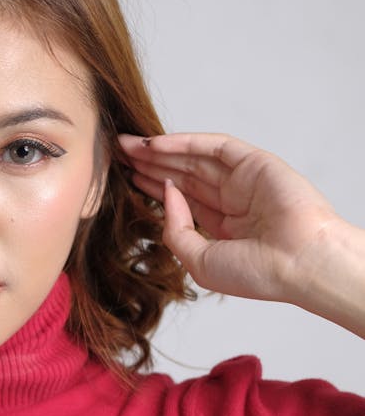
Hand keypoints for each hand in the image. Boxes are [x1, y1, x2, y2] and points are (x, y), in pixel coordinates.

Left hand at [119, 132, 338, 303]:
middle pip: (183, 176)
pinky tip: (155, 144)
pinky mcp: (255, 162)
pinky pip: (214, 146)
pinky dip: (184, 142)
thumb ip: (176, 230)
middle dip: (150, 164)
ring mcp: (244, 180)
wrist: (298, 264)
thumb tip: (165, 192)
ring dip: (160, 151)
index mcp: (223, 228)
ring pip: (194, 159)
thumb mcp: (199, 260)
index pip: (182, 200)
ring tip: (128, 146)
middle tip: (117, 154)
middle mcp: (233, 201)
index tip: (125, 178)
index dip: (153, 187)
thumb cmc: (257, 273)